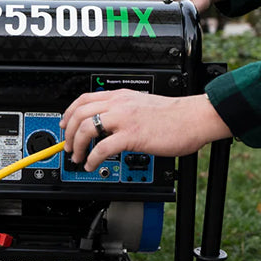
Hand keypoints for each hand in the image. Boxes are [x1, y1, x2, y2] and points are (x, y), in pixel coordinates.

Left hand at [59, 89, 231, 170]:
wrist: (195, 118)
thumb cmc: (174, 115)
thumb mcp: (141, 104)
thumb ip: (122, 110)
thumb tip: (107, 123)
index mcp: (120, 96)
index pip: (84, 99)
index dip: (69, 113)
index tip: (65, 125)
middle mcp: (119, 105)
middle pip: (79, 114)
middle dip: (69, 133)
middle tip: (69, 147)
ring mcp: (124, 120)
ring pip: (86, 128)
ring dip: (77, 146)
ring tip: (78, 157)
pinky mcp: (132, 136)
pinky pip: (102, 148)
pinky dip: (92, 158)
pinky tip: (92, 164)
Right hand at [138, 0, 227, 12]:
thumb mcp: (199, 4)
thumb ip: (187, 12)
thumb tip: (176, 21)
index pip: (152, 0)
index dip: (156, 12)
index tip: (164, 20)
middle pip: (145, 1)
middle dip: (154, 10)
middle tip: (169, 13)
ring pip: (142, 0)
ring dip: (152, 7)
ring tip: (167, 5)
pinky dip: (151, 3)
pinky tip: (162, 1)